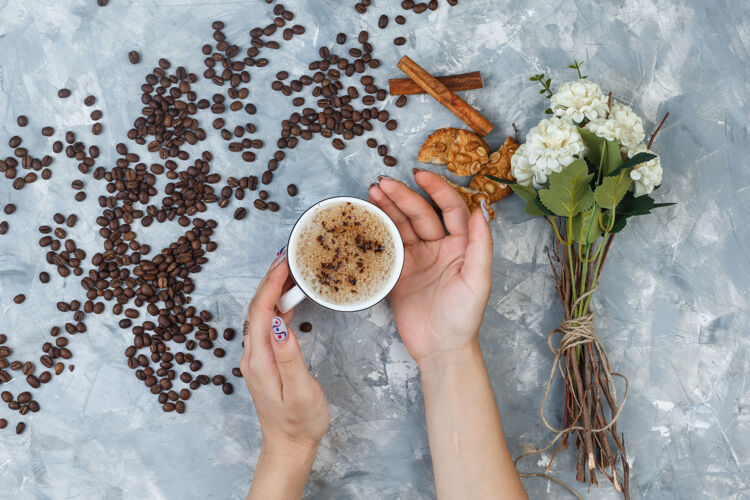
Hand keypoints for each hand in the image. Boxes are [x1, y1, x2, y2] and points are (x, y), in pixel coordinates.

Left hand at [240, 256, 328, 458]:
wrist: (289, 445)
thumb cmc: (299, 421)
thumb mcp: (300, 390)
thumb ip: (289, 356)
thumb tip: (279, 323)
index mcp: (259, 359)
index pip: (261, 310)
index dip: (271, 282)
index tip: (285, 261)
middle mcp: (253, 355)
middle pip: (257, 307)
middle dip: (270, 278)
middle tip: (288, 255)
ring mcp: (257, 357)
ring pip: (261, 314)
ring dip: (273, 289)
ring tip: (290, 269)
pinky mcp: (265, 360)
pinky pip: (267, 324)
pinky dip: (276, 305)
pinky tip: (288, 298)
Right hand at [368, 170, 492, 365]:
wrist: (440, 349)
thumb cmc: (464, 318)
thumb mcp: (478, 281)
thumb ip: (481, 244)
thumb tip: (481, 207)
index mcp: (462, 245)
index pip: (450, 208)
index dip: (436, 189)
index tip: (419, 175)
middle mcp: (440, 247)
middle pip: (421, 213)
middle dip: (402, 196)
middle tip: (382, 183)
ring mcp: (418, 258)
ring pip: (402, 225)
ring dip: (388, 207)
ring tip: (371, 192)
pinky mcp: (399, 272)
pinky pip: (387, 245)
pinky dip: (378, 230)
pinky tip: (367, 217)